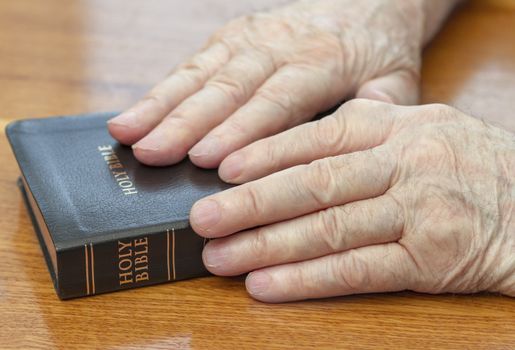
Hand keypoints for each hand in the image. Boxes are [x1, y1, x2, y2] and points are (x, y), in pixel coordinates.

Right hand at [108, 0, 428, 166]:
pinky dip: (160, 90)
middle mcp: (279, 45)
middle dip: (186, 122)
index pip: (277, 100)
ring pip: (201, 73)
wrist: (365, 4)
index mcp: (323, 60)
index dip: (242, 130)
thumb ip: (375, 116)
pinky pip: (192, 63)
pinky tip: (133, 114)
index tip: (207, 160)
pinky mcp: (231, 37)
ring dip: (160, 105)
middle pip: (228, 86)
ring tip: (126, 134)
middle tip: (151, 153)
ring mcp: (250, 37)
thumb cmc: (378, 54)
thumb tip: (344, 156)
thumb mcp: (396, 83)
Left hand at [190, 100, 514, 301]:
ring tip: (220, 258)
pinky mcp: (430, 259)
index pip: (317, 137)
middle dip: (251, 204)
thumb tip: (288, 146)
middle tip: (202, 219)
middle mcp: (405, 163)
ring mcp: (418, 211)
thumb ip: (360, 133)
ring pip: (328, 229)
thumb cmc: (464, 166)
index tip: (220, 170)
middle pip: (314, 184)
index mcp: (395, 127)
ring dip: (267, 247)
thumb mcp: (418, 130)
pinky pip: (356, 270)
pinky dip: (306, 280)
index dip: (265, 154)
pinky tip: (266, 286)